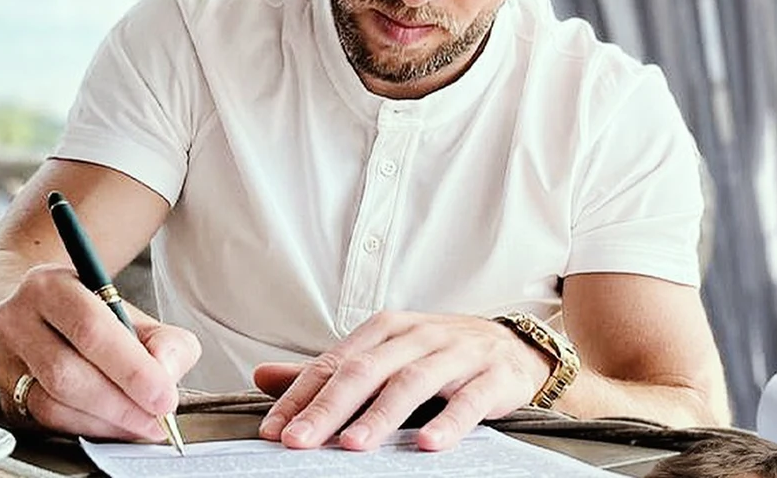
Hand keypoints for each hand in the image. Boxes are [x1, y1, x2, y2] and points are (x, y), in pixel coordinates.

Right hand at [0, 263, 200, 439]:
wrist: (39, 317)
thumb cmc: (90, 316)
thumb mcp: (134, 314)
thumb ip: (165, 341)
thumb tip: (166, 372)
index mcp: (50, 285)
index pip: (90, 328)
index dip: (131, 368)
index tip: (163, 395)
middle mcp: (16, 318)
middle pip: (66, 371)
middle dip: (120, 402)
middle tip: (156, 416)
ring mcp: (3, 358)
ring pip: (52, 403)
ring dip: (105, 421)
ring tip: (140, 423)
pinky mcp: (3, 394)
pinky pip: (45, 422)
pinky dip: (86, 429)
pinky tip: (113, 425)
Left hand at [254, 311, 552, 451]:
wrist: (515, 346)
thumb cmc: (438, 354)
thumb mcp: (383, 354)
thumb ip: (328, 371)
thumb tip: (262, 377)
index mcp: (384, 329)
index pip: (333, 363)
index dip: (300, 396)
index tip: (273, 431)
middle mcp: (415, 336)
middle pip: (364, 371)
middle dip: (327, 408)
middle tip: (297, 442)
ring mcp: (455, 354)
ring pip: (411, 383)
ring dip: (379, 415)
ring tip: (352, 445)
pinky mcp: (492, 377)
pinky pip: (468, 401)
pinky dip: (447, 422)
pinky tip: (427, 446)